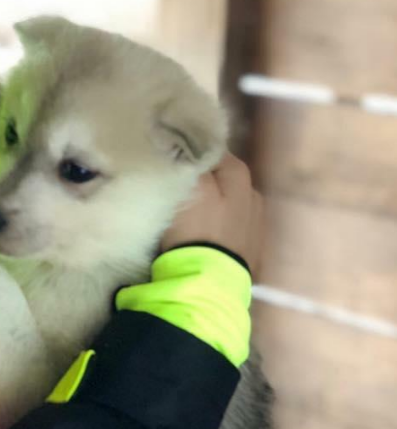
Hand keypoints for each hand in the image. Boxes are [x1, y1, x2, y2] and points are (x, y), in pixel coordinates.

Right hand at [160, 153, 264, 277]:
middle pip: (223, 177)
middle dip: (204, 179)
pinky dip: (217, 226)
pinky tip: (202, 233)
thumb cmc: (195, 227)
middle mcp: (255, 195)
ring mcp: (257, 225)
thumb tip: (187, 145)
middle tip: (177, 184)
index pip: (214, 151)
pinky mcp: (252, 251)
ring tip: (187, 212)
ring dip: (212, 203)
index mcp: (240, 176)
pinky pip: (230, 227)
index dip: (192, 153)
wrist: (208, 283)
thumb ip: (192, 161)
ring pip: (228, 202)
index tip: (172, 159)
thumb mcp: (189, 186)